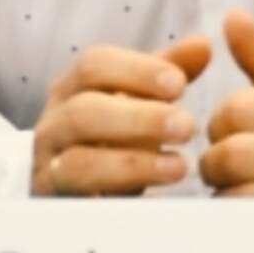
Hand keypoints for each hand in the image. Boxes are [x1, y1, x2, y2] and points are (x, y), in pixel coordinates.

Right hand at [31, 36, 211, 197]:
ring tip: (180, 166)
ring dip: (133, 164)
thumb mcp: (138, 99)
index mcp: (72, 88)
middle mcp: (54, 124)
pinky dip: (119, 200)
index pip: (94, 65)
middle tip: (188, 126)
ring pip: (78, 163)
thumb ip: (168, 71)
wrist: (72, 188)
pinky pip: (81, 207)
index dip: (137, 71)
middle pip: (83, 112)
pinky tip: (156, 198)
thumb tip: (204, 44)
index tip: (180, 85)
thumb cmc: (113, 134)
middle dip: (139, 118)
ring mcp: (49, 168)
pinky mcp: (59, 208)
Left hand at [201, 10, 253, 252]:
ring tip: (236, 196)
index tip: (231, 137)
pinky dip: (238, 228)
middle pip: (232, 155)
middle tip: (226, 172)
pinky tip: (247, 222)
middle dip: (215, 165)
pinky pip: (252, 232)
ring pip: (238, 196)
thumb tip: (233, 15)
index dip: (220, 126)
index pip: (235, 110)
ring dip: (224, 199)